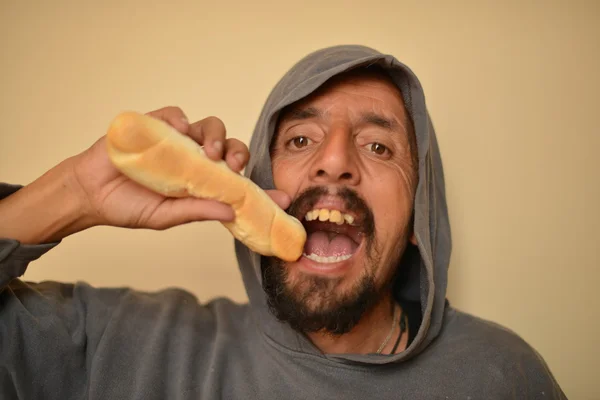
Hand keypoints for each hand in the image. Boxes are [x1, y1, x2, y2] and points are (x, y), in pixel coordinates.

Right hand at [72, 106, 290, 229]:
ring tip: (210, 152)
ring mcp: (176, 141)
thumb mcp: (167, 216)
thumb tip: (231, 210)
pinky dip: (181, 119)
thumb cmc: (130, 206)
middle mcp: (195, 159)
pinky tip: (180, 130)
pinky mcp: (155, 125)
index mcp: (202, 182)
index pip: (238, 181)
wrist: (90, 193)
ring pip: (209, 127)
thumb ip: (197, 210)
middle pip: (230, 147)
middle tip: (234, 166)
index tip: (283, 197)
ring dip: (216, 136)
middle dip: (239, 154)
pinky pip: (175, 114)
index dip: (262, 187)